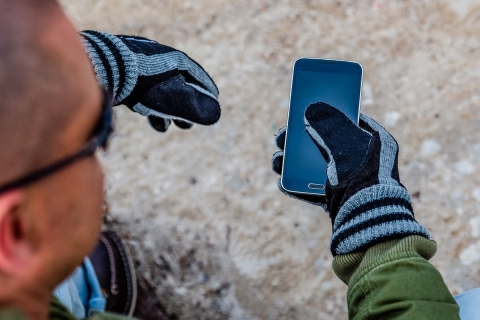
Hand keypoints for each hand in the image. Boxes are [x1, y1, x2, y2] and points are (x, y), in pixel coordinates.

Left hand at [80, 30, 219, 131]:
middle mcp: (158, 59)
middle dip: (184, 108)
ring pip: (158, 91)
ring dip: (164, 111)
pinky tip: (148, 118)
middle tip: (187, 125)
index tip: (214, 102)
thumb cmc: (143, 84)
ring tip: (164, 127)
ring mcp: (139, 65)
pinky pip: (141, 91)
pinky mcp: (123, 74)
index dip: (207, 92)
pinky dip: (148, 106)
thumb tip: (216, 114)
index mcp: (175, 60)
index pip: (197, 76)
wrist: (103, 69)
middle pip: (178, 85)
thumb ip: (196, 107)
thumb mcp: (174, 98)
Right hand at [272, 102, 429, 254]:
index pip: (349, 121)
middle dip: (301, 140)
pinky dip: (299, 185)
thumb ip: (327, 123)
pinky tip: (282, 183)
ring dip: (293, 164)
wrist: (369, 224)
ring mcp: (352, 182)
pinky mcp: (341, 201)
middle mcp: (365, 161)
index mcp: (377, 143)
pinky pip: (316, 189)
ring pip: (317, 167)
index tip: (306, 109)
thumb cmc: (362, 178)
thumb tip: (312, 108)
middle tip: (281, 137)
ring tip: (276, 163)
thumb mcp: (344, 143)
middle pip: (326, 144)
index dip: (327, 113)